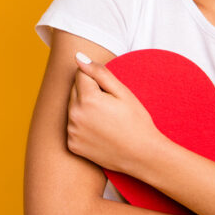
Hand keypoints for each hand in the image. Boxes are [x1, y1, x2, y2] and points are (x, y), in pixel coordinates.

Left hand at [67, 52, 165, 175]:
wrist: (142, 156)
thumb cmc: (136, 122)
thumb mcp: (122, 92)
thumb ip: (99, 72)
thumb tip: (78, 57)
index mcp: (87, 99)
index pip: (80, 73)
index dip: (97, 80)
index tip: (110, 93)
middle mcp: (74, 115)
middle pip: (74, 90)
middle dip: (88, 92)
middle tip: (110, 107)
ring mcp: (72, 132)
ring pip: (72, 108)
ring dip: (84, 108)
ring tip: (106, 120)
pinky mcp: (72, 145)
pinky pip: (73, 126)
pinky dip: (82, 126)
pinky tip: (100, 132)